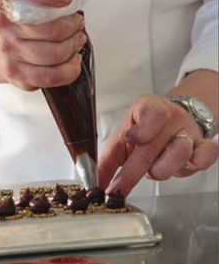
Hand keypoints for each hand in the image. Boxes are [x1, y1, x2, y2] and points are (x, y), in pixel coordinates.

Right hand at [0, 0, 85, 90]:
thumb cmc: (15, 27)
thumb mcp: (20, 2)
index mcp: (6, 7)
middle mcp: (5, 31)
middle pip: (51, 30)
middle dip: (73, 27)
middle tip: (77, 24)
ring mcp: (10, 56)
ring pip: (55, 54)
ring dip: (73, 47)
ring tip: (77, 41)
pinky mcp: (19, 76)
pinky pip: (53, 76)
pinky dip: (70, 69)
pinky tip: (73, 61)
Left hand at [99, 94, 218, 196]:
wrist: (175, 119)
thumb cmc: (145, 129)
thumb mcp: (123, 137)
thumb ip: (109, 160)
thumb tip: (93, 182)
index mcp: (149, 109)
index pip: (151, 114)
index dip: (142, 129)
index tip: (131, 138)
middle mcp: (171, 119)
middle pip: (154, 145)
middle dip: (131, 173)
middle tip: (117, 190)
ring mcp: (188, 133)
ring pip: (179, 153)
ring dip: (161, 170)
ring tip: (152, 171)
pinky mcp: (202, 147)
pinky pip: (207, 156)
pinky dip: (196, 164)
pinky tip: (184, 167)